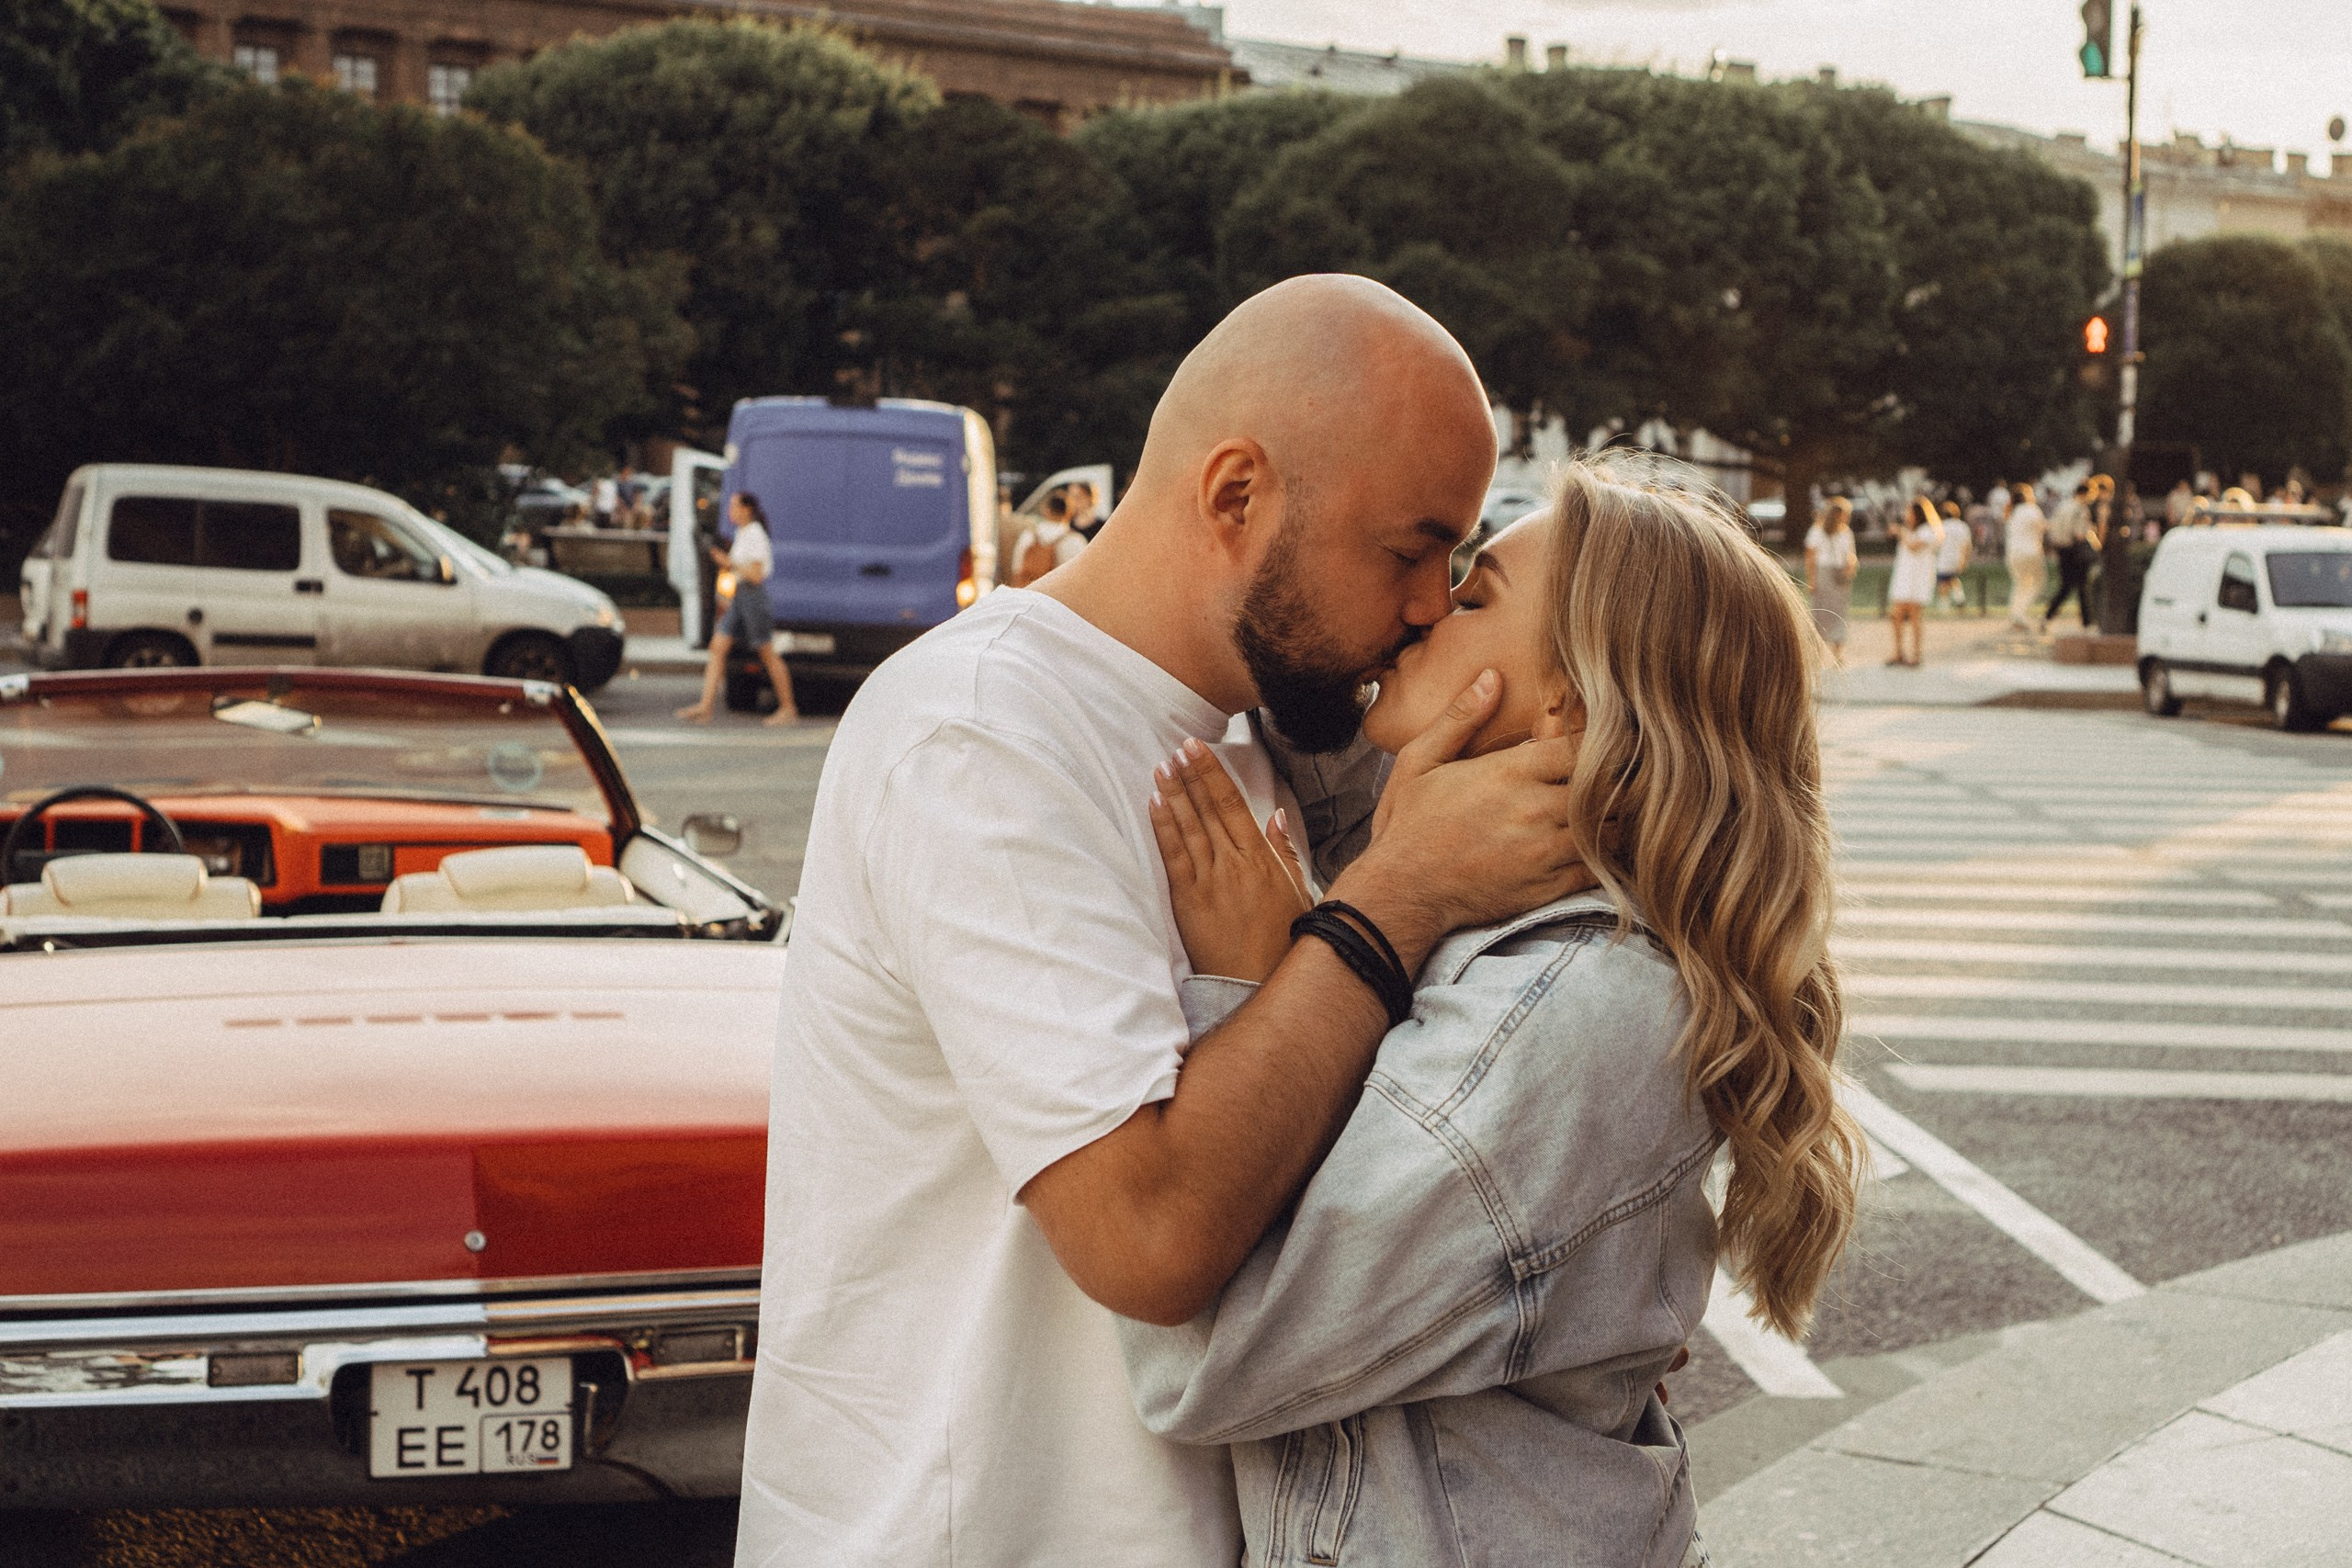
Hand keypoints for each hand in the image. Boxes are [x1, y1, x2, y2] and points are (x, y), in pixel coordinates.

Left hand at [1149, 738, 1310, 982]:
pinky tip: (1155, 804)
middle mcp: (1234, 864)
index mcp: (1261, 859)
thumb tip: (1277, 816)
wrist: (1257, 985)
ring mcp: (1209, 881)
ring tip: (1162, 766)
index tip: (1198, 749)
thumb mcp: (1298, 893)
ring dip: (1174, 793)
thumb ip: (1285, 853)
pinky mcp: (1188, 901)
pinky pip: (1174, 856)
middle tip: (1177, 747)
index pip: (1232, 804)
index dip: (1213, 774)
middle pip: (1208, 809)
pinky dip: (1164, 827)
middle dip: (1191, 774)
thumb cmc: (1282, 944)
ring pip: (1189, 827)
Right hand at [1341, 670, 1594, 968]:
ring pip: (1611, 827)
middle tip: (1618, 775)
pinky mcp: (1548, 886)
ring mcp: (1544, 851)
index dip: (1596, 743)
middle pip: (1606, 786)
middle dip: (1615, 779)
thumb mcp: (1419, 761)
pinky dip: (1608, 855)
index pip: (1581, 747)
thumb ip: (1459, 718)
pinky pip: (1600, 867)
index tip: (1598, 744)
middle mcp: (1533, 809)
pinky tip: (1600, 844)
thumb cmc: (1407, 826)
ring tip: (1611, 809)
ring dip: (1616, 817)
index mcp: (1507, 773)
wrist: (1401, 893)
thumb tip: (1491, 676)